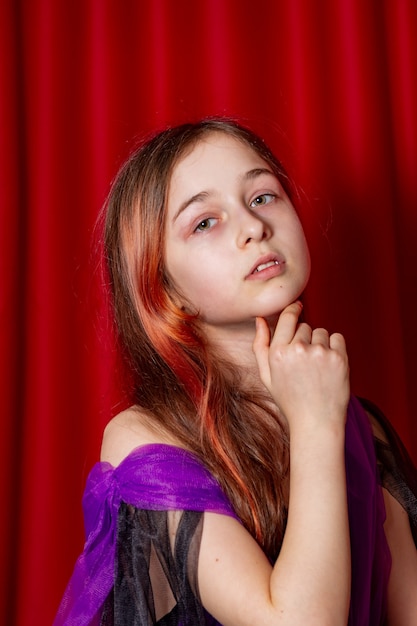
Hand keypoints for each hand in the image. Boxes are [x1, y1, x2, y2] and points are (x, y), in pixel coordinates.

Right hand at [252, 301, 349, 432]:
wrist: (316, 423)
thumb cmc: (289, 400)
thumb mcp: (267, 375)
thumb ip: (260, 346)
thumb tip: (259, 319)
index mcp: (278, 352)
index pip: (288, 317)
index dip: (293, 310)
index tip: (298, 307)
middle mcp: (298, 349)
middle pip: (305, 326)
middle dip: (305, 338)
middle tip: (305, 363)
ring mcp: (320, 353)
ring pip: (321, 333)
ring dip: (320, 344)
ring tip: (316, 369)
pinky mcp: (339, 358)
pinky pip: (337, 339)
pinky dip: (335, 348)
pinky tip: (328, 367)